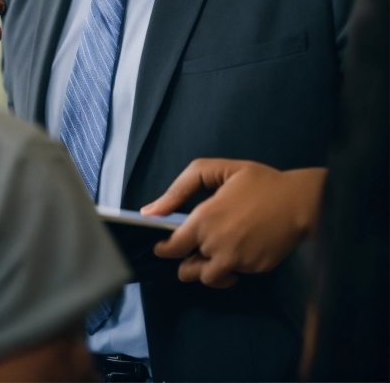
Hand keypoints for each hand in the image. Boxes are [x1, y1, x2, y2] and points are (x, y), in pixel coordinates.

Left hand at [141, 159, 326, 288]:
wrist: (299, 201)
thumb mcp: (216, 170)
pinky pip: (233, 276)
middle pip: (187, 270)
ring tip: (215, 252)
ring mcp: (237, 262)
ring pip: (208, 279)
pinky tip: (237, 250)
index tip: (163, 245)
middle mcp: (216, 246)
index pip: (171, 248)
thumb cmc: (256, 181)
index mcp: (203, 220)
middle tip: (195, 246)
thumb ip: (179, 189)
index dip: (163, 248)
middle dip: (186, 260)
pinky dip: (230, 268)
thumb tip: (150, 211)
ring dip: (206, 269)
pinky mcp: (254, 271)